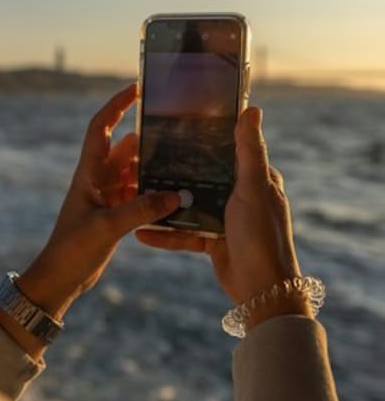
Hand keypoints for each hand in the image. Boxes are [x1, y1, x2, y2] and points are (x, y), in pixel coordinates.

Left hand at [17, 84, 179, 319]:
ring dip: (154, 166)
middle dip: (148, 136)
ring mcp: (107, 196)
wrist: (60, 277)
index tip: (137, 88)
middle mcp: (98, 179)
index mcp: (89, 172)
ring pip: (134, 171)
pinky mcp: (114, 213)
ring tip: (185, 160)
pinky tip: (176, 194)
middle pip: (125, 147)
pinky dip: (154, 191)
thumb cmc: (73, 249)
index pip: (101, 127)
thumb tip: (177, 195)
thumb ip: (141, 209)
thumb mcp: (107, 227)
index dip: (117, 105)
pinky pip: (138, 193)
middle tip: (178, 128)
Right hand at [135, 107, 310, 323]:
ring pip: (188, 205)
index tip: (180, 126)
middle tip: (146, 159)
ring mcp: (225, 219)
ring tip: (138, 195)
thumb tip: (252, 109)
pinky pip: (183, 233)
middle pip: (203, 177)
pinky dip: (164, 235)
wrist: (261, 290)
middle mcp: (240, 196)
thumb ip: (249, 151)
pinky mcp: (212, 241)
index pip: (230, 150)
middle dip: (177, 170)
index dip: (208, 138)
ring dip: (165, 204)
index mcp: (254, 179)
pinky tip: (141, 233)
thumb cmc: (262, 235)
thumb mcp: (252, 188)